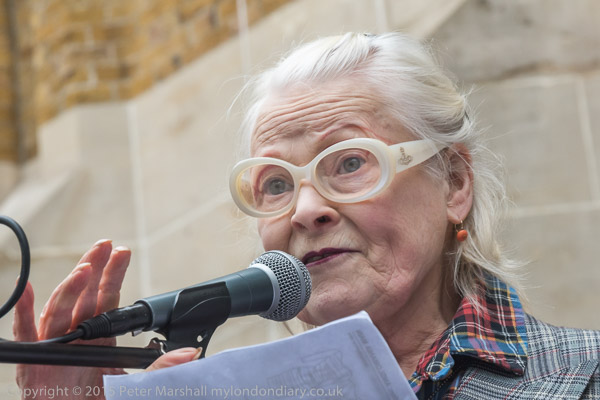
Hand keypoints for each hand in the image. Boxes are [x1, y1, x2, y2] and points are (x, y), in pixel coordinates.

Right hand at [12, 240, 199, 399]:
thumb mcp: (135, 385)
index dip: (114, 275)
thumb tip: (189, 353)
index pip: (107, 298)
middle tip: (105, 245)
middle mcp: (76, 338)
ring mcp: (54, 347)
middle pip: (84, 296)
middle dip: (94, 267)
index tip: (123, 251)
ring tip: (84, 269)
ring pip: (59, 309)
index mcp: (100, 339)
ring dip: (70, 288)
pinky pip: (25, 334)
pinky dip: (23, 311)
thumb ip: (160, 368)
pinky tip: (27, 289)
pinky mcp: (34, 364)